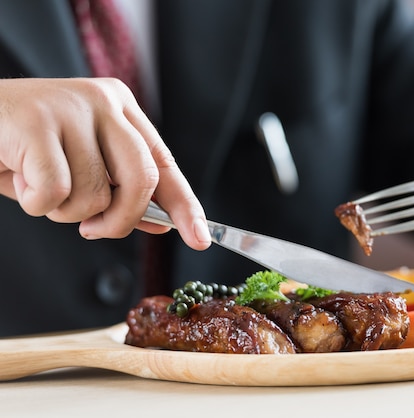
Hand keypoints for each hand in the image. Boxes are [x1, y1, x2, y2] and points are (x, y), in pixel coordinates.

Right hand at [0, 78, 210, 249]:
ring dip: (64, 211)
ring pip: (96, 193)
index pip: (164, 164)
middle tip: (92, 230)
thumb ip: (119, 192)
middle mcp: (104, 101)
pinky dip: (36, 203)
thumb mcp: (80, 171)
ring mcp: (71, 107)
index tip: (200, 237)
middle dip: (122, 220)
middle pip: (143, 179)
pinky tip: (17, 177)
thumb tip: (162, 223)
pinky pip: (56, 191)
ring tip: (37, 184)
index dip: (185, 205)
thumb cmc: (22, 149)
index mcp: (121, 108)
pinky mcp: (36, 121)